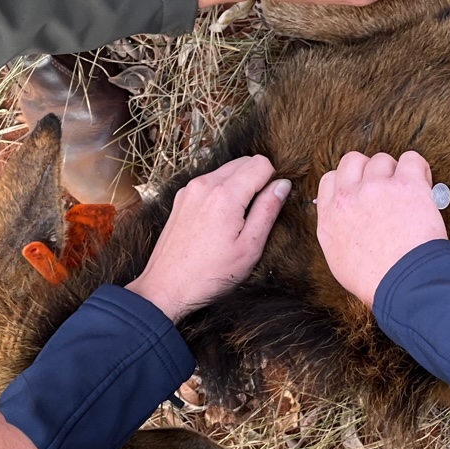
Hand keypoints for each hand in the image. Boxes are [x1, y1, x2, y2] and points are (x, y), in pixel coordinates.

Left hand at [127, 155, 289, 319]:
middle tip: (254, 214)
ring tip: (235, 220)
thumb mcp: (249, 247)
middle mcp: (205, 184)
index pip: (261, 164)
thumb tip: (283, 185)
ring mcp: (190, 189)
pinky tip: (218, 221)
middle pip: (244, 162)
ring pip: (227, 170)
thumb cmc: (210, 274)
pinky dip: (221, 192)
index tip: (269, 205)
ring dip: (239, 186)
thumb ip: (268, 210)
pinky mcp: (181, 198)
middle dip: (257, 181)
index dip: (272, 182)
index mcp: (225, 194)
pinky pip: (210, 182)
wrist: (166, 287)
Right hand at [313, 150, 447, 308]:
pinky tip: (424, 184)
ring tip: (408, 190)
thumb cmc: (377, 282)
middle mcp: (349, 197)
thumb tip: (348, 227)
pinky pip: (411, 159)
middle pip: (352, 161)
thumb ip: (339, 235)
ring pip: (382, 159)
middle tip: (384, 187)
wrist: (403, 283)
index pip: (330, 180)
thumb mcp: (340, 261)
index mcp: (330, 218)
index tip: (361, 190)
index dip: (348, 181)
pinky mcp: (406, 184)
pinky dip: (419, 169)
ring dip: (395, 171)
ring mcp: (376, 187)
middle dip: (368, 170)